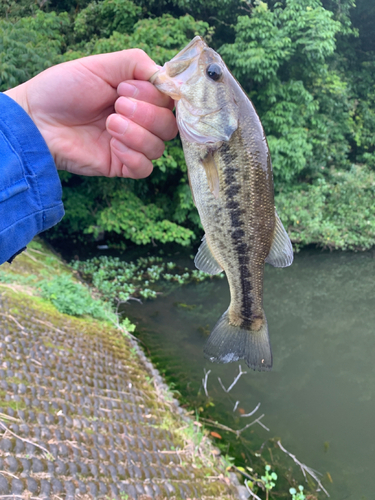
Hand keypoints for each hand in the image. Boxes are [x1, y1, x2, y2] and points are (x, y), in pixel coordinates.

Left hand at [5, 50, 176, 177]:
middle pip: (169, 126)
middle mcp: (139, 122)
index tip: (124, 88)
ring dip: (137, 134)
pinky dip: (134, 156)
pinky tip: (113, 145)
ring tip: (110, 123)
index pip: (169, 102)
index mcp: (138, 98)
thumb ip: (137, 63)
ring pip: (159, 148)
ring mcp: (131, 145)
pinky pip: (145, 169)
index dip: (155, 96)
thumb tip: (166, 77)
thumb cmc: (64, 89)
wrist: (37, 119)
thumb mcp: (101, 65)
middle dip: (147, 114)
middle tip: (116, 105)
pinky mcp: (120, 166)